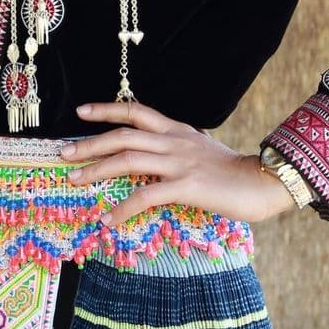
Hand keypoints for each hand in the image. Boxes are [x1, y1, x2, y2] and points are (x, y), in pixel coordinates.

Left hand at [61, 100, 296, 225]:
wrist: (264, 182)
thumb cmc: (233, 171)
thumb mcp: (202, 148)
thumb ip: (180, 145)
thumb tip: (162, 146)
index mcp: (176, 130)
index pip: (135, 111)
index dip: (107, 109)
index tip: (81, 112)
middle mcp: (174, 141)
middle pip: (123, 135)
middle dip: (90, 143)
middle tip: (64, 153)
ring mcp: (179, 162)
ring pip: (129, 160)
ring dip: (97, 170)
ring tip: (75, 180)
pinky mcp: (186, 186)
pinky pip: (146, 195)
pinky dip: (123, 207)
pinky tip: (109, 219)